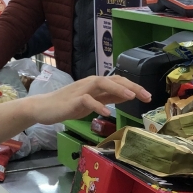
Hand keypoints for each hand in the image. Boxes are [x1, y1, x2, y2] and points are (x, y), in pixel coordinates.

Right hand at [27, 76, 150, 124]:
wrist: (43, 108)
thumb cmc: (68, 105)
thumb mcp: (93, 101)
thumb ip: (108, 98)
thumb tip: (128, 95)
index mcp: (96, 84)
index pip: (119, 81)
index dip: (134, 86)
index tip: (148, 96)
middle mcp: (90, 84)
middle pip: (113, 80)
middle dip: (131, 86)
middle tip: (146, 96)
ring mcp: (81, 91)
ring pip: (101, 84)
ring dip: (117, 89)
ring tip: (131, 97)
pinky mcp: (72, 100)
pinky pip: (87, 100)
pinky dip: (97, 106)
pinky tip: (107, 113)